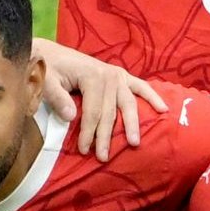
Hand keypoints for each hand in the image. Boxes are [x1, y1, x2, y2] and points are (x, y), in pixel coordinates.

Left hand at [36, 43, 164, 154]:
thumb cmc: (47, 69)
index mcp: (92, 76)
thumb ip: (57, 98)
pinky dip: (153, 96)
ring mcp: (117, 75)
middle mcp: (109, 76)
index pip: (93, 111)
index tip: (84, 151)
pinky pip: (140, 87)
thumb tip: (71, 117)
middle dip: (106, 136)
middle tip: (103, 156)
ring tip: (134, 142)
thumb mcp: (46, 81)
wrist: (50, 53)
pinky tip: (163, 109)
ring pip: (128, 104)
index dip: (89, 132)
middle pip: (110, 112)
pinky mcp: (121, 76)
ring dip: (132, 124)